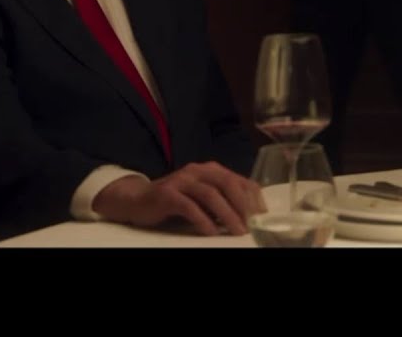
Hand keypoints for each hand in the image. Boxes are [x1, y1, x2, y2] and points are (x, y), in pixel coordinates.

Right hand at [92, 162, 264, 235]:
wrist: (138, 199)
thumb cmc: (176, 200)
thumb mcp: (202, 197)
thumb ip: (222, 200)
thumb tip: (247, 216)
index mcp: (211, 169)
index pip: (240, 179)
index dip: (253, 197)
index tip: (263, 215)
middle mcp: (198, 170)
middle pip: (228, 184)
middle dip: (243, 205)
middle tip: (252, 224)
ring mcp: (182, 180)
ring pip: (211, 194)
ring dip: (227, 214)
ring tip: (237, 231)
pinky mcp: (167, 194)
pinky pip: (189, 206)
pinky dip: (203, 220)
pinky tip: (211, 232)